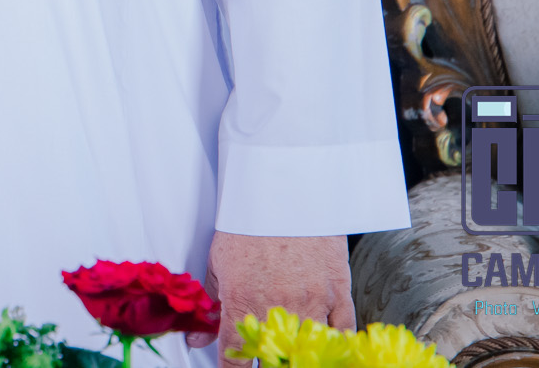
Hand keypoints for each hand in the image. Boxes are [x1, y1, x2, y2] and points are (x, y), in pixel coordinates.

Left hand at [188, 232, 352, 362]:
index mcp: (242, 303)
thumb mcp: (218, 260)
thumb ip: (210, 303)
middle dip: (267, 364)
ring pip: (308, 353)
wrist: (286, 189)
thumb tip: (197, 338)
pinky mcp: (338, 294)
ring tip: (289, 353)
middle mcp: (277, 309)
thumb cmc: (249, 222)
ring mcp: (312, 304)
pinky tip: (321, 346)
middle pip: (274, 362)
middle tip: (264, 357)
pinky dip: (333, 345)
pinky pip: (341, 334)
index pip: (234, 357)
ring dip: (297, 358)